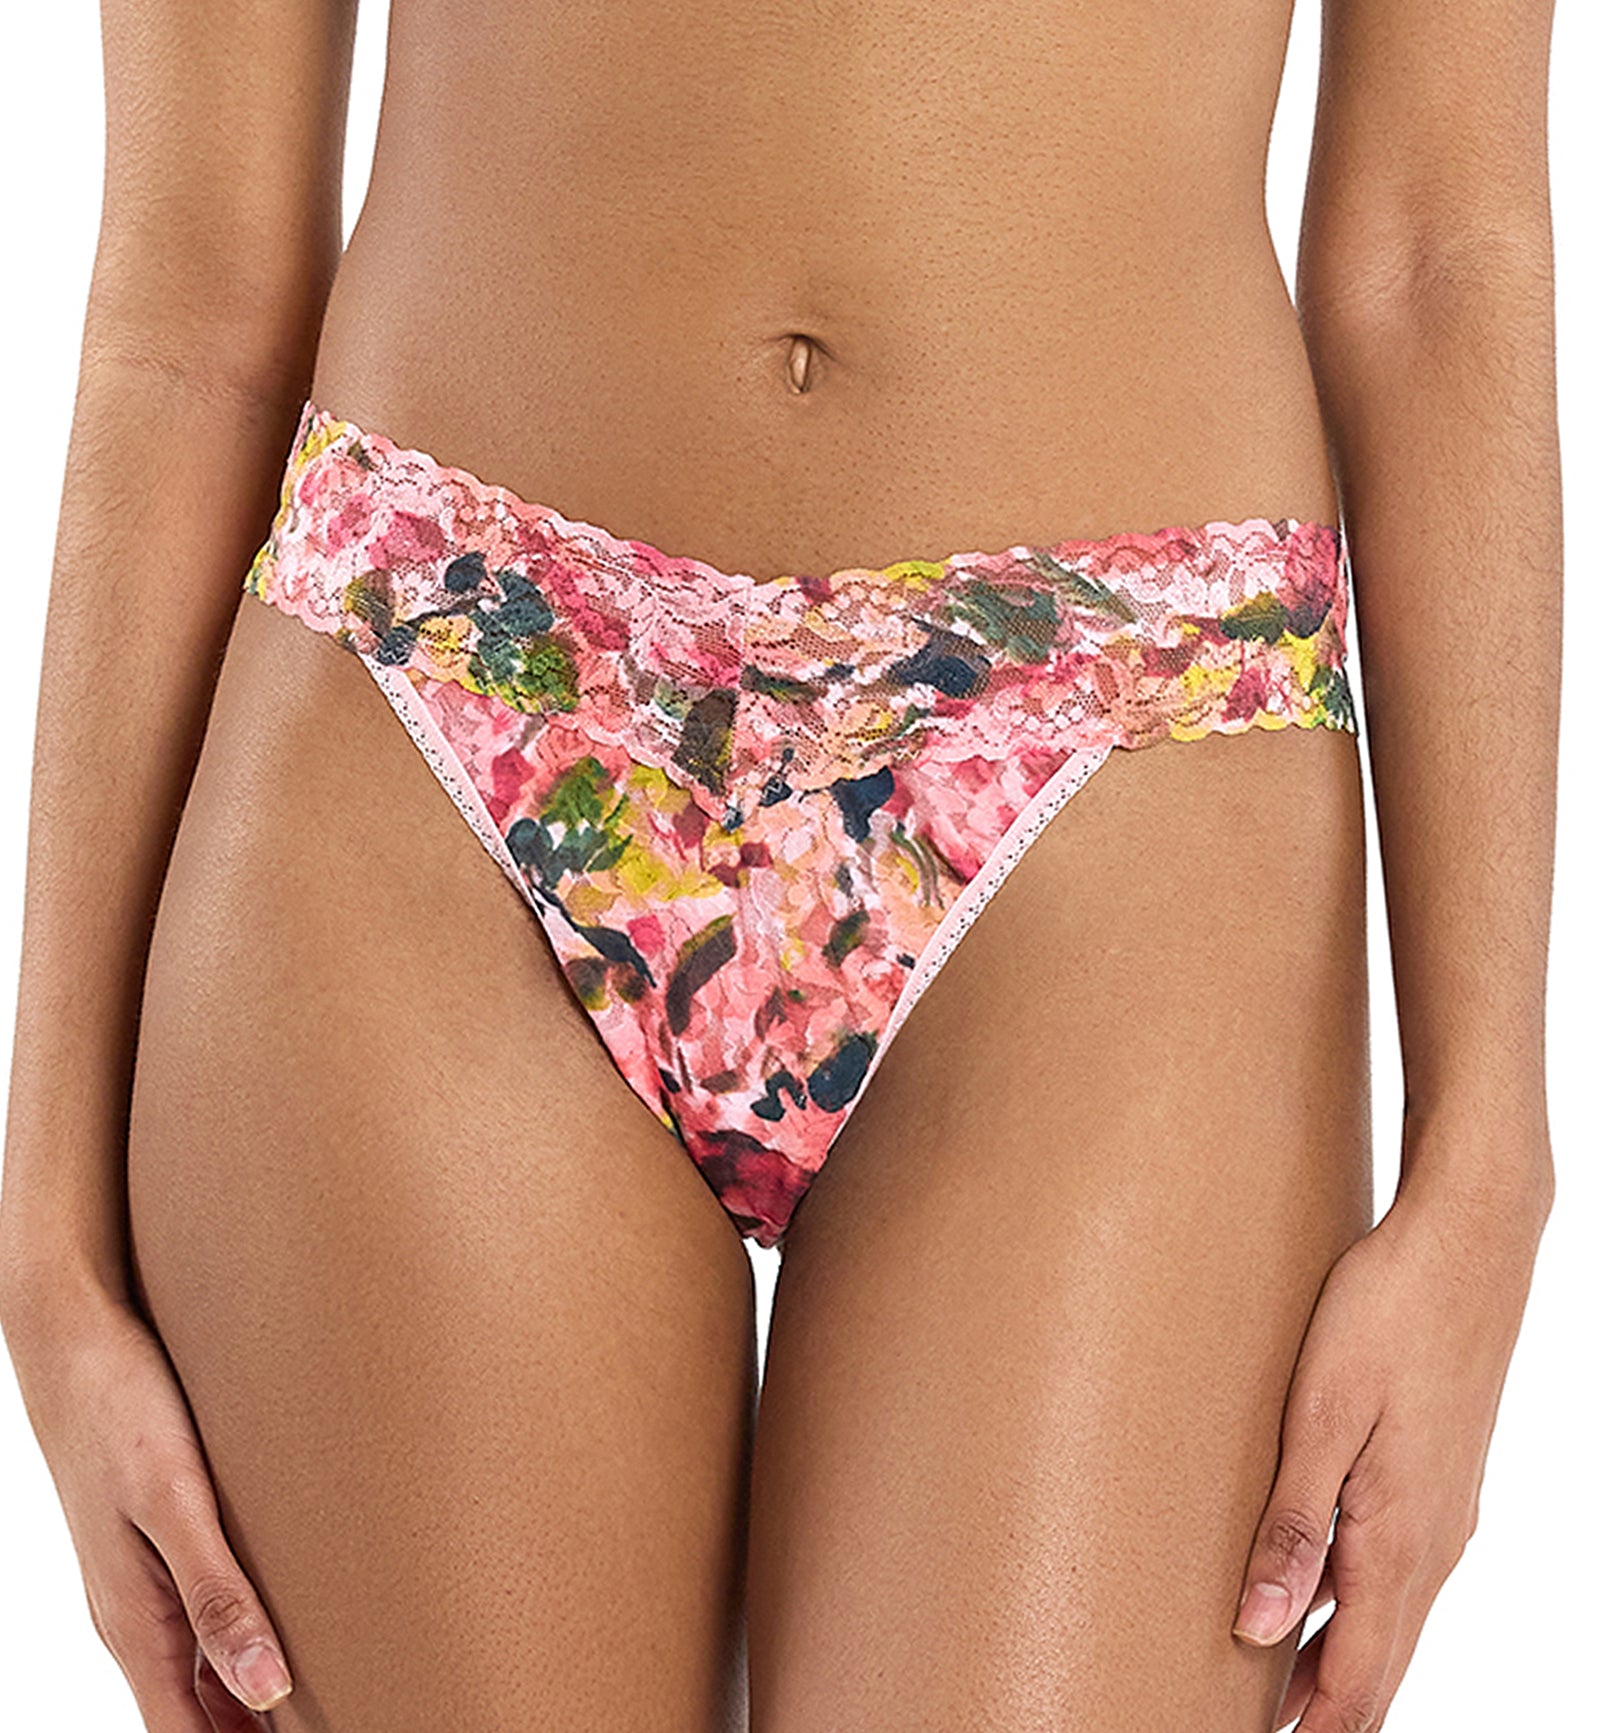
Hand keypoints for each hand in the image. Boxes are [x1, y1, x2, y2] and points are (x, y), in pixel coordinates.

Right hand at [1, 1268, 292, 1730]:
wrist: (74, 1335)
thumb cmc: (121, 1409)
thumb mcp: (174, 1502)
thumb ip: (217, 1597)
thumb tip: (266, 1690)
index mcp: (135, 1623)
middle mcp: (133, 1616)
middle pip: (197, 1714)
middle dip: (258, 1732)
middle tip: (342, 1716)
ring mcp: (140, 1580)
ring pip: (199, 1668)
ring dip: (251, 1692)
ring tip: (329, 1694)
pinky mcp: (156, 1540)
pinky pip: (198, 1615)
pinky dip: (242, 1636)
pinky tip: (290, 1622)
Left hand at [1232, 1145, 1551, 1731]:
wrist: (1466, 1241)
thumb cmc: (1385, 1315)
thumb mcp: (1321, 1415)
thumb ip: (1294, 1526)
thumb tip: (1260, 1629)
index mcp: (1401, 1539)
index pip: (1357, 1676)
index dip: (1312, 1727)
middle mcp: (1433, 1541)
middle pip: (1376, 1660)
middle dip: (1324, 1709)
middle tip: (1257, 1729)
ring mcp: (1442, 1509)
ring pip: (1388, 1616)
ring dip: (1338, 1659)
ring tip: (1279, 1689)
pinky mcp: (1436, 1475)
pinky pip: (1396, 1569)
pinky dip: (1356, 1606)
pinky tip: (1321, 1594)